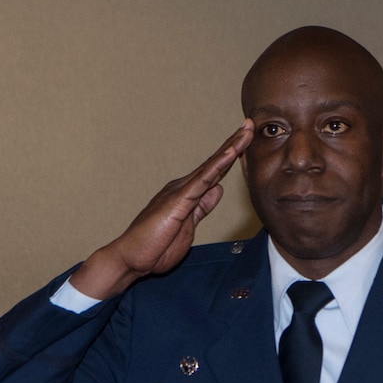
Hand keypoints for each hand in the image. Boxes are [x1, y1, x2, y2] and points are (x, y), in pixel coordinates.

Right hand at [72, 121, 254, 300]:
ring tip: (245, 131)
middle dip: (234, 143)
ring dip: (230, 147)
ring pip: (211, 166)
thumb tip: (217, 190)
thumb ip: (202, 207)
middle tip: (250, 125)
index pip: (214, 171)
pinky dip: (218, 165)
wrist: (131, 258)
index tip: (246, 141)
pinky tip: (230, 153)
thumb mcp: (188, 226)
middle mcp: (184, 187)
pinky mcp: (178, 201)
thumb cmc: (155, 246)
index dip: (231, 156)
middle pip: (215, 162)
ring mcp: (181, 192)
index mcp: (188, 194)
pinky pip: (202, 180)